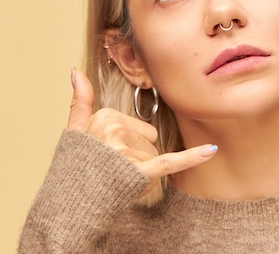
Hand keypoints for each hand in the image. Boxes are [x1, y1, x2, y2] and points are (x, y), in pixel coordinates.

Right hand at [68, 68, 216, 194]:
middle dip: (136, 160)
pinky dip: (191, 158)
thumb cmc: (75, 169)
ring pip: (154, 158)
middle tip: (110, 171)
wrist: (68, 207)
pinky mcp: (139, 171)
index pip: (140, 128)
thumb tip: (76, 70)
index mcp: (105, 117)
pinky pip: (170, 162)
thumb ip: (81, 99)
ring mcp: (126, 152)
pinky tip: (211, 150)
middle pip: (149, 142)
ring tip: (114, 181)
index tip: (105, 156)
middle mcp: (115, 131)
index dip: (127, 146)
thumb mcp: (74, 130)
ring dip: (140, 174)